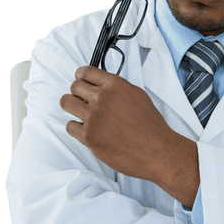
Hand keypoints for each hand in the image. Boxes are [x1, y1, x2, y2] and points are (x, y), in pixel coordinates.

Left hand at [60, 66, 198, 206]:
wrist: (156, 152)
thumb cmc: (151, 126)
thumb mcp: (137, 96)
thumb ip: (117, 88)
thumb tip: (101, 86)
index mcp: (115, 85)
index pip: (86, 72)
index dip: (81, 76)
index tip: (80, 80)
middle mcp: (102, 98)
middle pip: (74, 86)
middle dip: (77, 92)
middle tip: (82, 100)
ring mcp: (93, 118)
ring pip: (66, 102)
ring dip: (71, 106)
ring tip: (79, 112)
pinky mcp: (88, 137)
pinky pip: (70, 126)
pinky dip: (76, 128)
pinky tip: (86, 130)